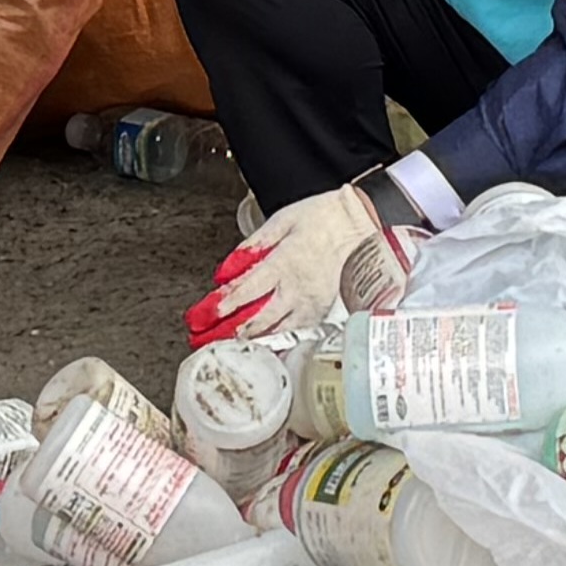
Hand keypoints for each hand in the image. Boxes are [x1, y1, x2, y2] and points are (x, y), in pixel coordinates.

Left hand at [193, 184, 393, 344]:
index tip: (199, 316)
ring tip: (220, 347)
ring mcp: (312, 305)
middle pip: (254, 320)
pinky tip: (258, 348)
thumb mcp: (283, 220)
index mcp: (284, 263)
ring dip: (244, 342)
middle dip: (223, 331)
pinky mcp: (323, 313)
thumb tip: (225, 271)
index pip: (244, 292)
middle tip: (200, 339)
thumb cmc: (326, 218)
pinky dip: (272, 344)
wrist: (366, 224)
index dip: (219, 307)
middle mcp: (297, 289)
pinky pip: (294, 334)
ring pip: (273, 333)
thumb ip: (252, 247)